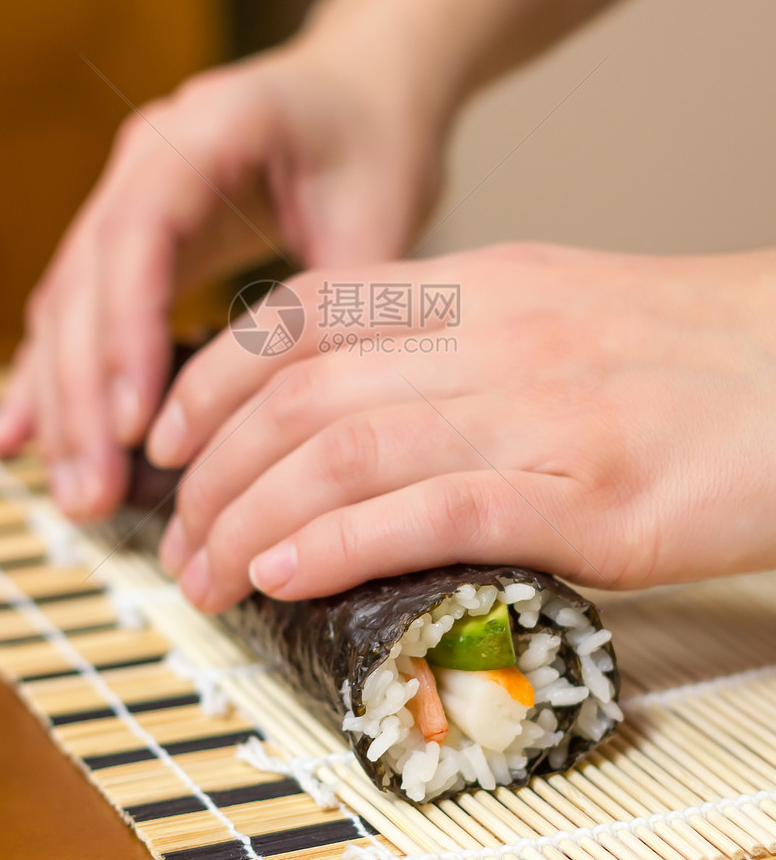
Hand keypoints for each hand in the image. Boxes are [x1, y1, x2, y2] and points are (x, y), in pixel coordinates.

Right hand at [0, 37, 443, 516]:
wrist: (364, 86)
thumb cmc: (378, 138)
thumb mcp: (380, 212)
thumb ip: (340, 300)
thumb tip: (303, 415)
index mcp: (206, 129)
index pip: (140, 232)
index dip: (127, 330)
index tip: (136, 424)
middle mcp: (147, 155)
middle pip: (84, 277)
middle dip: (83, 393)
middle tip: (93, 492)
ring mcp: (129, 191)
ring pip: (68, 302)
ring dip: (65, 401)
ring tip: (77, 495)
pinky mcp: (133, 233)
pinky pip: (80, 308)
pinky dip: (58, 375)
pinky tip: (27, 441)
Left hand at [148, 243, 775, 608]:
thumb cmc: (691, 355)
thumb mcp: (559, 309)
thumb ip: (458, 338)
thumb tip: (358, 399)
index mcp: (483, 283)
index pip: (305, 314)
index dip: (212, 376)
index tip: (168, 436)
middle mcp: (496, 333)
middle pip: (303, 394)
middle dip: (212, 471)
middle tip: (178, 536)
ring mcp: (542, 411)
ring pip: (346, 453)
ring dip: (252, 520)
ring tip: (208, 577)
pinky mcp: (592, 494)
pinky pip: (433, 513)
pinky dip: (340, 544)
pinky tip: (287, 575)